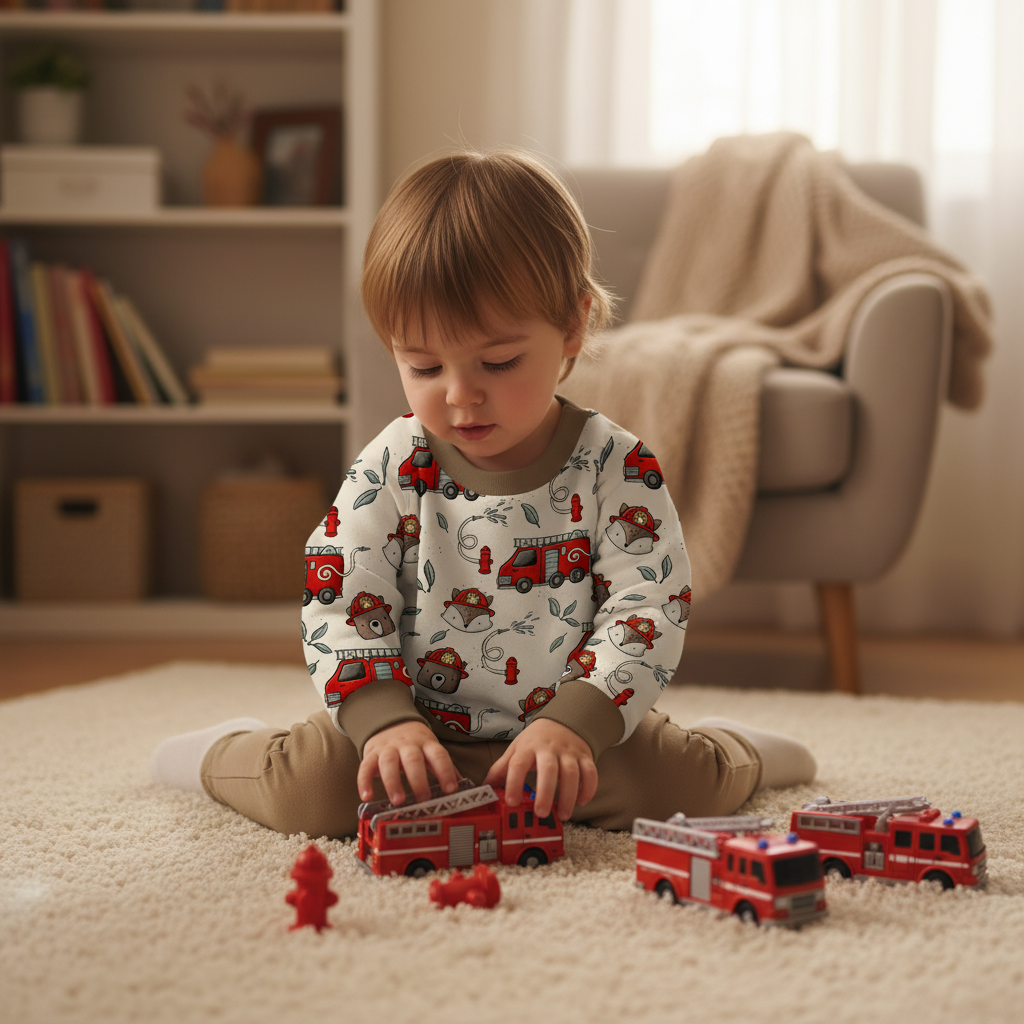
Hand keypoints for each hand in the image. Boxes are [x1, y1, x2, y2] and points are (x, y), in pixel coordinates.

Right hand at [358, 720, 459, 806]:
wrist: (389, 721)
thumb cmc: (414, 742)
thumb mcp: (432, 748)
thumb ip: (445, 767)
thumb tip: (467, 787)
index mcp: (426, 743)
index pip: (439, 755)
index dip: (446, 771)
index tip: (451, 790)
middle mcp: (407, 745)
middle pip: (413, 759)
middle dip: (418, 780)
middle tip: (423, 800)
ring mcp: (387, 748)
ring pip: (388, 763)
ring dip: (393, 782)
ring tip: (398, 801)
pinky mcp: (370, 754)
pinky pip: (365, 766)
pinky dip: (364, 782)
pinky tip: (366, 796)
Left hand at [483, 718, 597, 820]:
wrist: (563, 720)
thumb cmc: (536, 740)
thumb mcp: (516, 749)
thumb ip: (502, 768)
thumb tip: (484, 787)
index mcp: (528, 748)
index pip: (518, 764)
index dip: (513, 783)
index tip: (511, 802)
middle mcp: (549, 749)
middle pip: (548, 769)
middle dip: (545, 792)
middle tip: (541, 813)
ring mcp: (569, 752)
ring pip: (572, 773)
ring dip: (568, 796)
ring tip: (563, 815)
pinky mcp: (585, 756)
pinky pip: (591, 772)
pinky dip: (589, 788)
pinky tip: (581, 802)